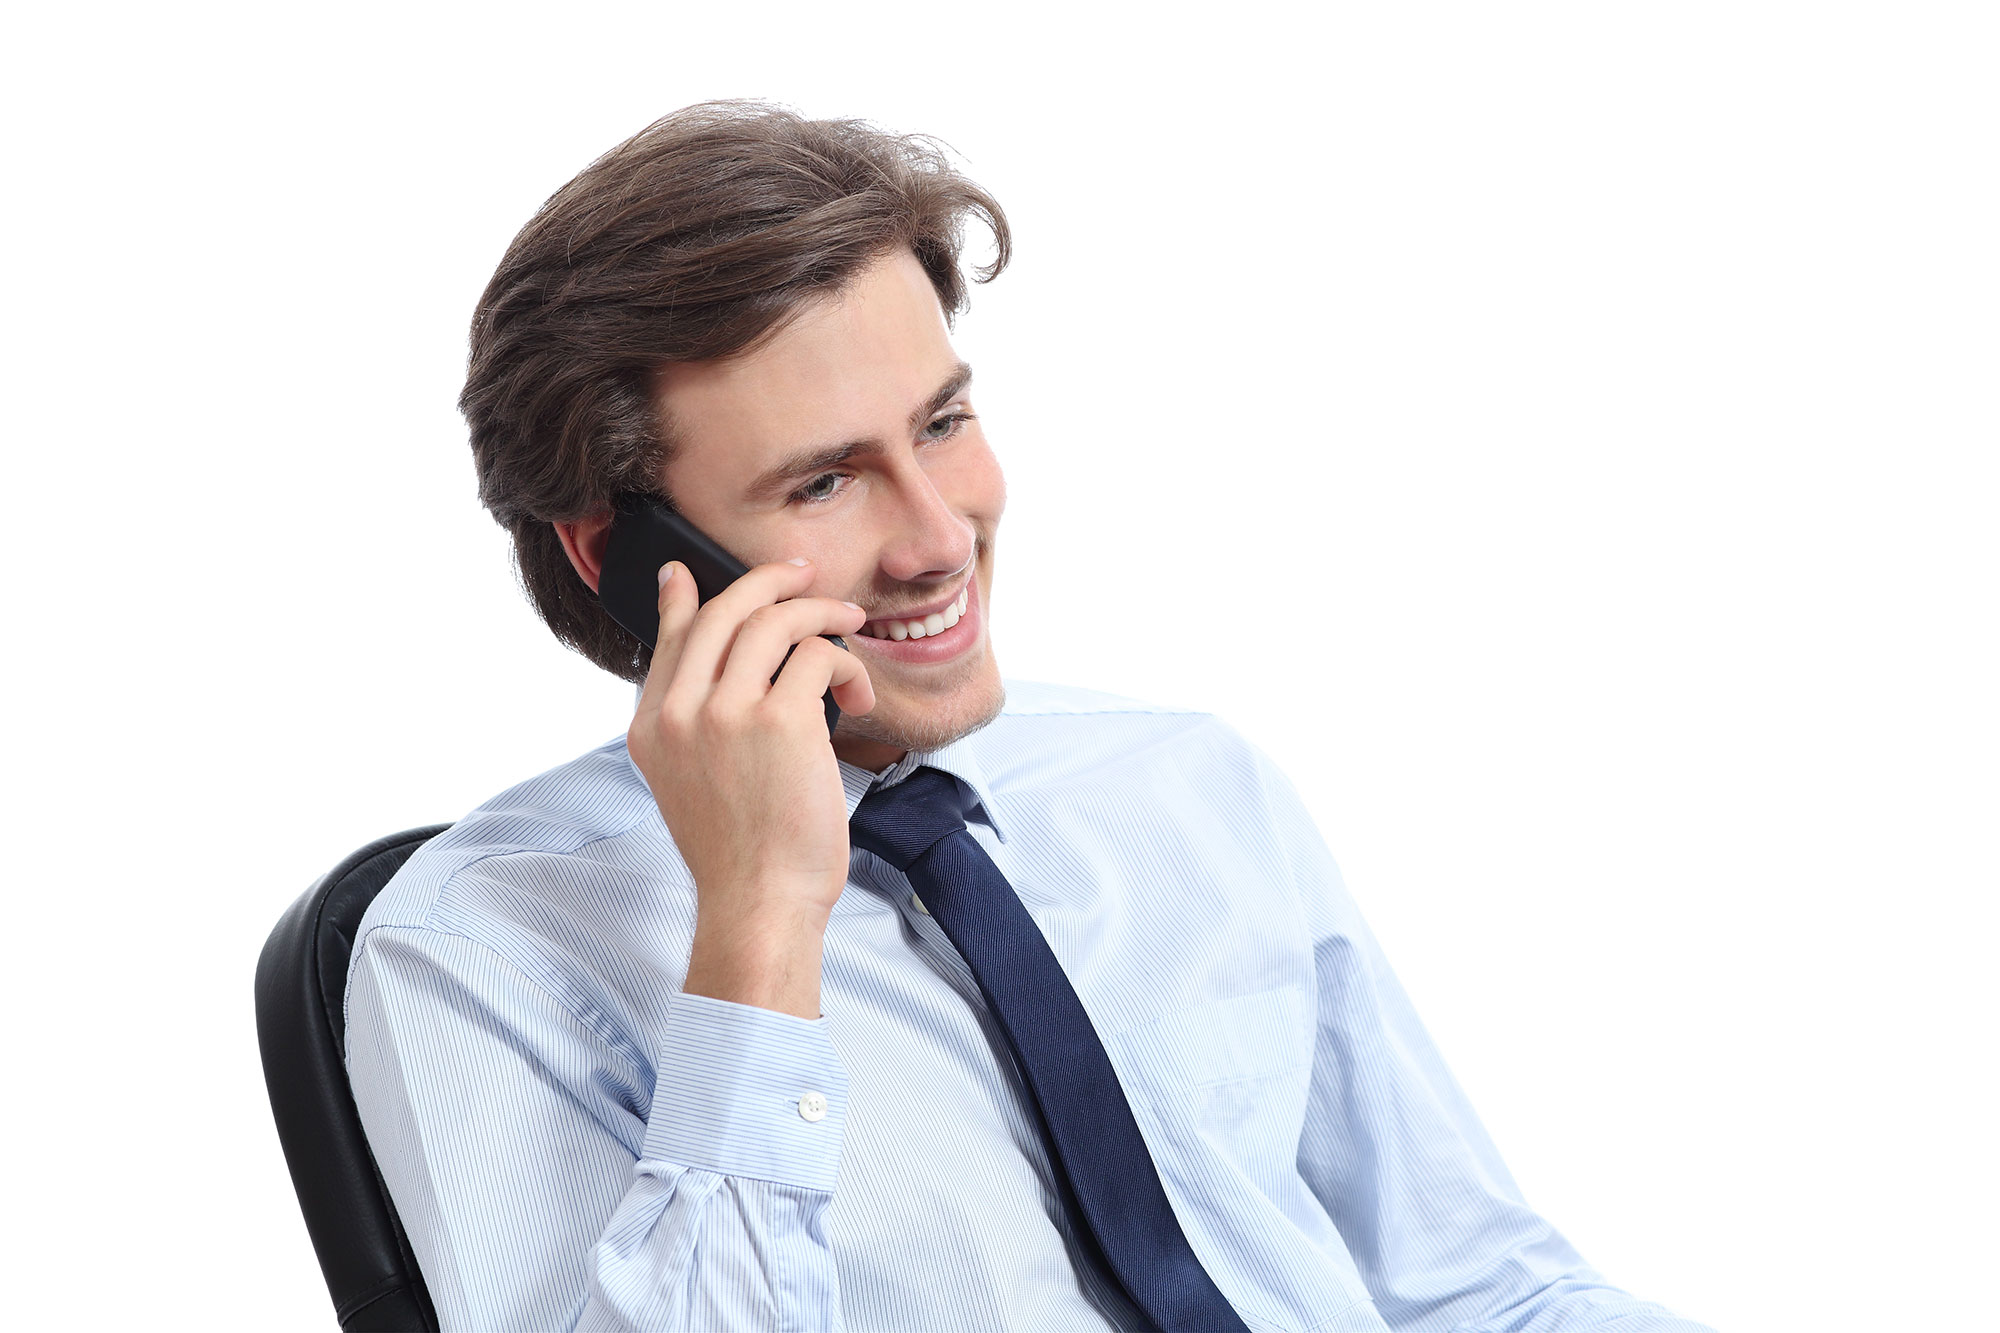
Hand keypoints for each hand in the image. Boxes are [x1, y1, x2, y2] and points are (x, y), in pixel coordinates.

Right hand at [627, 557, 874, 933]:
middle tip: (806, 576)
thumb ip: (693, 726)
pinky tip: (857, 696)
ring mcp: (727, 712)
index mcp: (653, 728)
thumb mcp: (692, 783)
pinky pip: (818, 657)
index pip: (670, 638)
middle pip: (724, 611)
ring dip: (821, 613)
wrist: (760, 902)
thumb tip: (713, 682)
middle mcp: (682, 713)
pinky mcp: (781, 720)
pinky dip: (846, 667)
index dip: (684, 597)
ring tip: (850, 621)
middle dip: (771, 582)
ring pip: (775, 621)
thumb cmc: (742, 853)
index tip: (691, 572)